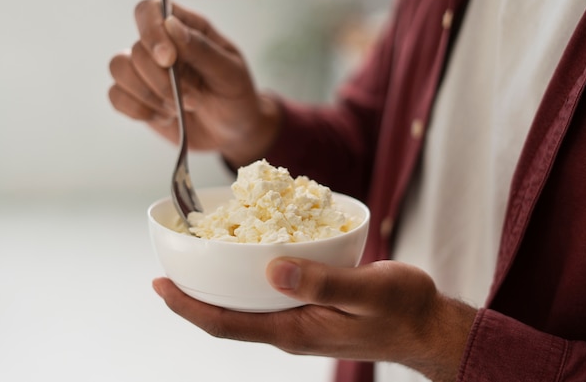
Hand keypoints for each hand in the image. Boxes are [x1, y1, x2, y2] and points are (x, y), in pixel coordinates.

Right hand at [108, 0, 280, 166]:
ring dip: (148, 96)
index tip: (168, 60)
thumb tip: (170, 25)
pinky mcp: (137, 96)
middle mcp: (161, 45)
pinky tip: (165, 117)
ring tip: (177, 110)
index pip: (150, 10)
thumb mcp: (230, 73)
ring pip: (119, 69)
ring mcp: (146, 71)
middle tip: (192, 101)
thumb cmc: (236, 97)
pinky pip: (116, 95)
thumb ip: (202, 49)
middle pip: (136, 50)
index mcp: (186, 28)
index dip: (151, 32)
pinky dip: (138, 110)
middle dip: (162, 82)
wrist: (234, 132)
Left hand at [152, 259, 476, 381]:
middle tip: (172, 265)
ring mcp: (300, 320)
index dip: (189, 307)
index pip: (227, 324)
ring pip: (247, 307)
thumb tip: (272, 269)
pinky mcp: (312, 308)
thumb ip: (322, 282)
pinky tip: (252, 256)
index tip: (160, 286)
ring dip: (220, 286)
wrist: (425, 325)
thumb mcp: (366, 291)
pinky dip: (250, 278)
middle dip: (195, 296)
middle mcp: (290, 329)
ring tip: (201, 258)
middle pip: (229, 317)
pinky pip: (269, 296)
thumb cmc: (402, 309)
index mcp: (295, 330)